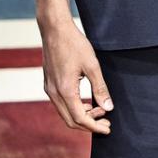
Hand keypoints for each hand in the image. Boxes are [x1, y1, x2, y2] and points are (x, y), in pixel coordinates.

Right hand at [39, 19, 112, 133]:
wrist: (54, 29)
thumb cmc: (74, 44)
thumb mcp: (92, 65)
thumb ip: (100, 88)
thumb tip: (108, 107)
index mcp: (65, 90)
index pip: (80, 118)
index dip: (95, 127)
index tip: (108, 128)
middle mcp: (54, 93)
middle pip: (71, 120)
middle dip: (89, 125)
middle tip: (106, 122)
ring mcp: (49, 89)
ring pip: (65, 113)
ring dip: (82, 116)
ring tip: (99, 110)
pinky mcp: (49, 84)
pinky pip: (61, 104)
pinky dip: (74, 108)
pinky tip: (87, 102)